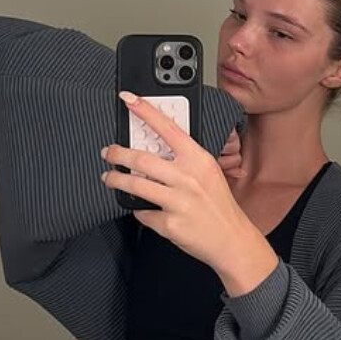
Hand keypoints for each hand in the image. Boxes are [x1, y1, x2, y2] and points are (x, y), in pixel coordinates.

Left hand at [100, 92, 254, 271]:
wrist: (232, 239)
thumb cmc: (218, 205)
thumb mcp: (208, 173)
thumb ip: (185, 160)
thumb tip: (154, 150)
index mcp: (198, 160)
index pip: (168, 128)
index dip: (145, 111)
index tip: (128, 99)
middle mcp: (188, 178)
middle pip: (141, 160)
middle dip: (117, 154)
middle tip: (108, 153)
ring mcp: (178, 202)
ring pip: (136, 186)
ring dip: (116, 180)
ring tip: (109, 178)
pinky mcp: (170, 224)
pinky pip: (143, 213)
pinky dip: (139, 211)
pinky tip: (142, 210)